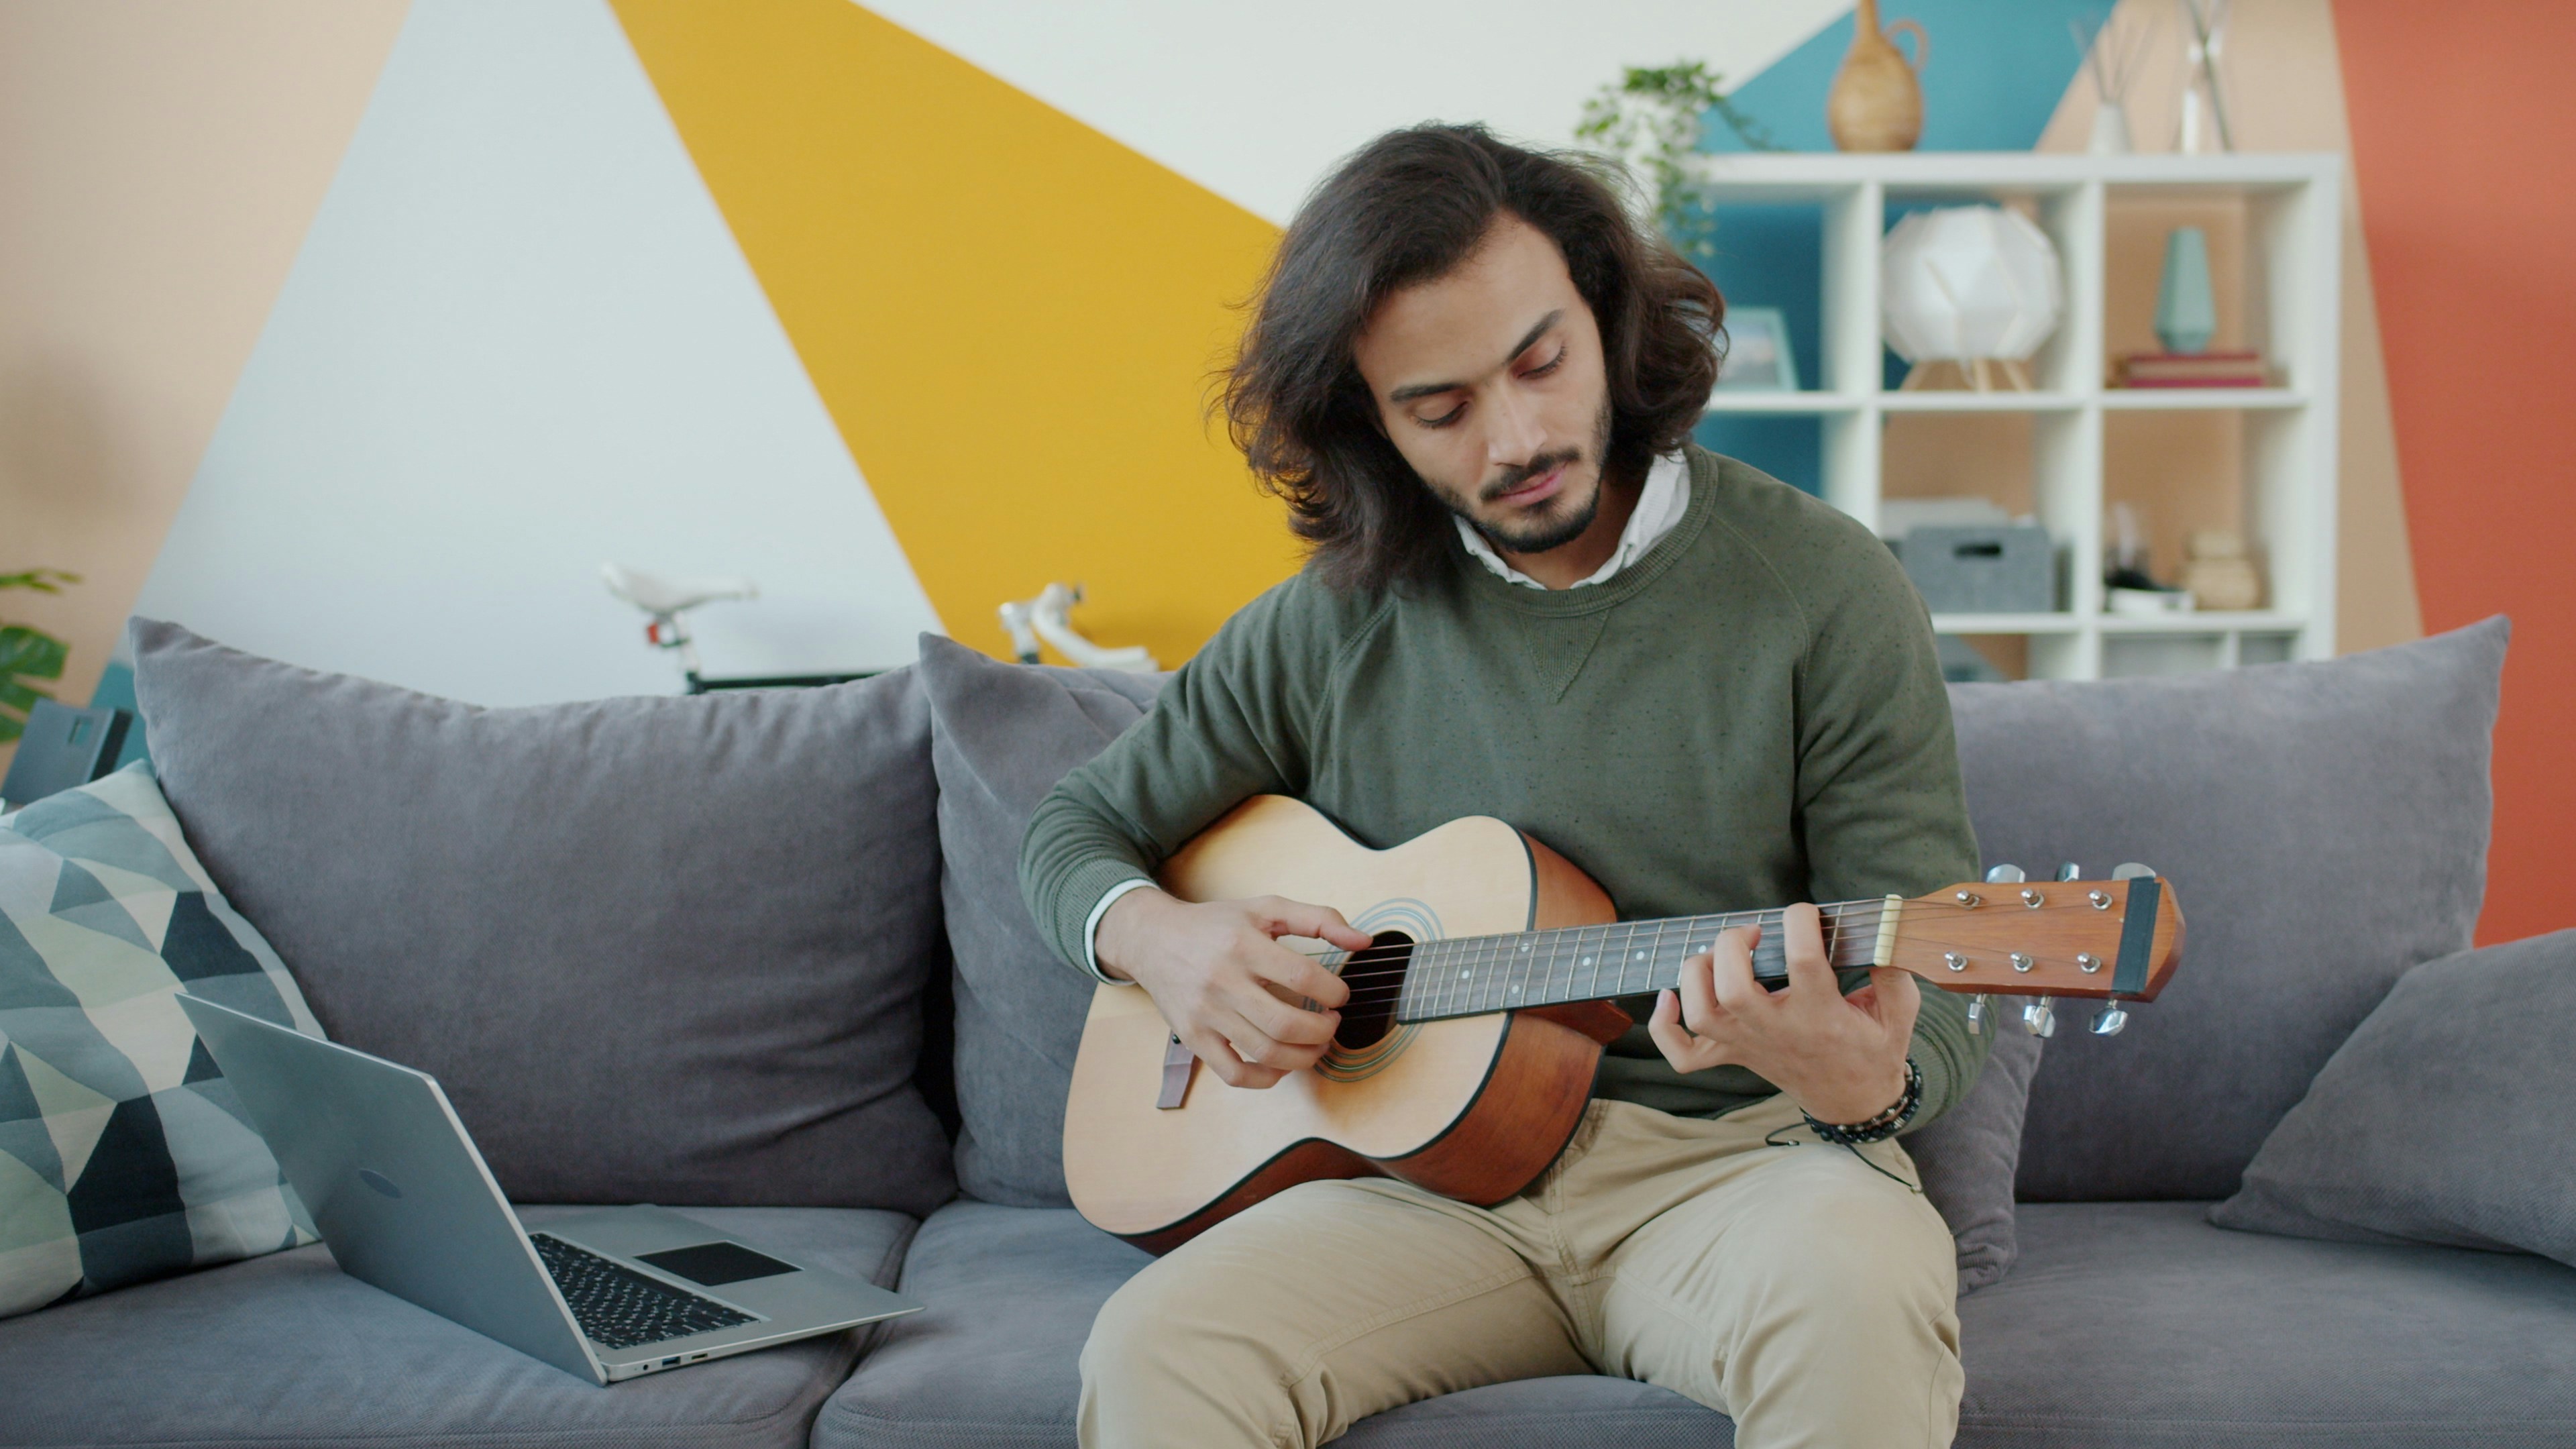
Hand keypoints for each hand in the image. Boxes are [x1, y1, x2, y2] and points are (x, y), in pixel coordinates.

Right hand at [1094, 888, 1368, 1088]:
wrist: (1153, 940)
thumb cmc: (1216, 925)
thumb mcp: (1266, 908)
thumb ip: (1319, 918)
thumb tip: (1364, 942)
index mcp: (1244, 945)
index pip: (1304, 977)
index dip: (1334, 992)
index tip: (1340, 995)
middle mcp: (1222, 981)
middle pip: (1287, 1024)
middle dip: (1324, 1031)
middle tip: (1332, 1023)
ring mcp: (1206, 1014)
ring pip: (1265, 1053)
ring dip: (1304, 1057)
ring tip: (1315, 1044)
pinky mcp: (1194, 1038)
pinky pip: (1234, 1074)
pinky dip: (1266, 1078)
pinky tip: (1282, 1064)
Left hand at [1646, 901, 1918, 1123]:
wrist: (1854, 1100)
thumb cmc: (1874, 1049)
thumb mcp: (1899, 1013)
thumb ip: (1896, 972)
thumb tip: (1886, 933)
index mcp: (1821, 1015)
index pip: (1803, 961)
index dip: (1800, 922)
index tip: (1806, 912)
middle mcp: (1778, 1030)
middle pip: (1733, 989)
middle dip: (1732, 946)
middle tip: (1752, 932)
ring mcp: (1749, 1046)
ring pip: (1703, 1014)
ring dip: (1697, 974)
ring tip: (1719, 955)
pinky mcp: (1733, 1056)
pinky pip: (1683, 1055)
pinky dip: (1665, 1027)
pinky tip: (1669, 997)